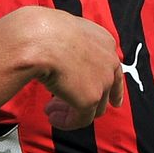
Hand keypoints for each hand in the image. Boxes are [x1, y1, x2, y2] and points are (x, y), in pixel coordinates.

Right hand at [6, 7, 124, 129]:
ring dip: (72, 111)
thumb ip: (71, 46)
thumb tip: (60, 56)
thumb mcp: (64, 32)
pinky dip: (67, 121)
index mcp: (104, 41)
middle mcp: (109, 60)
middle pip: (104, 90)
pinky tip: (52, 117)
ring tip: (51, 111)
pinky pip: (81, 119)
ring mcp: (103, 80)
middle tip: (61, 105)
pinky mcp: (91, 98)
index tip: (112, 100)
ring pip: (94, 107)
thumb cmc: (43, 30)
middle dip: (84, 100)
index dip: (111, 87)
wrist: (40, 38)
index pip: (113, 69)